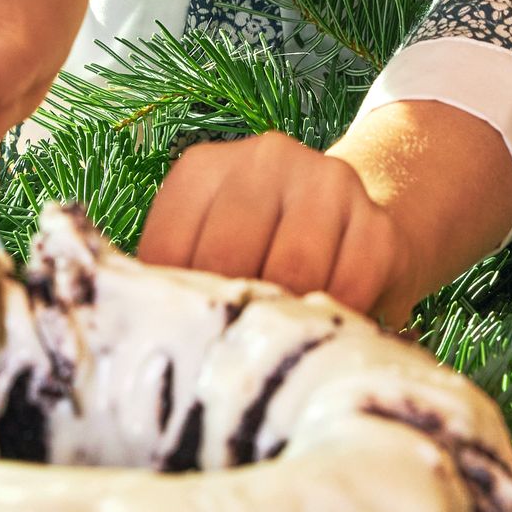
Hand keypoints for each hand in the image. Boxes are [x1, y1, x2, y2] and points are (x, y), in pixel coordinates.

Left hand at [136, 132, 415, 323]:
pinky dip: (333, 321)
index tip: (181, 340)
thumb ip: (172, 277)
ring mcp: (327, 184)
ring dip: (283, 321)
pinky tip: (321, 327)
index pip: (169, 247)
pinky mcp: (377, 223)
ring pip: (292, 274)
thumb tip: (134, 336)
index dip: (173, 308)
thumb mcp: (207, 245)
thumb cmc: (262, 249)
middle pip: (230, 256)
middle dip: (229, 313)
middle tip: (229, 353)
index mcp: (203, 168)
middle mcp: (266, 158)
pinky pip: (349, 289)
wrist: (359, 220)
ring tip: (274, 343)